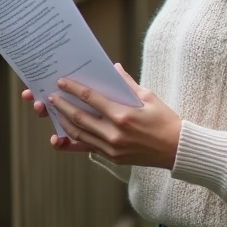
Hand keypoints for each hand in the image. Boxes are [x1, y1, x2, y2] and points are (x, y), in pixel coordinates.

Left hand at [20, 64, 181, 168]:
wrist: (176, 149)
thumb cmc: (164, 120)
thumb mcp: (149, 97)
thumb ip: (128, 84)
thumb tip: (114, 69)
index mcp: (123, 115)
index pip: (92, 99)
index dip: (74, 89)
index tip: (62, 82)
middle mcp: (114, 133)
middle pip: (80, 117)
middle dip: (63, 106)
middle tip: (51, 97)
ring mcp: (111, 148)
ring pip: (79, 134)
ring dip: (64, 122)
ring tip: (55, 112)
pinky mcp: (112, 157)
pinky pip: (87, 148)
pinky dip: (73, 141)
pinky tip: (62, 135)